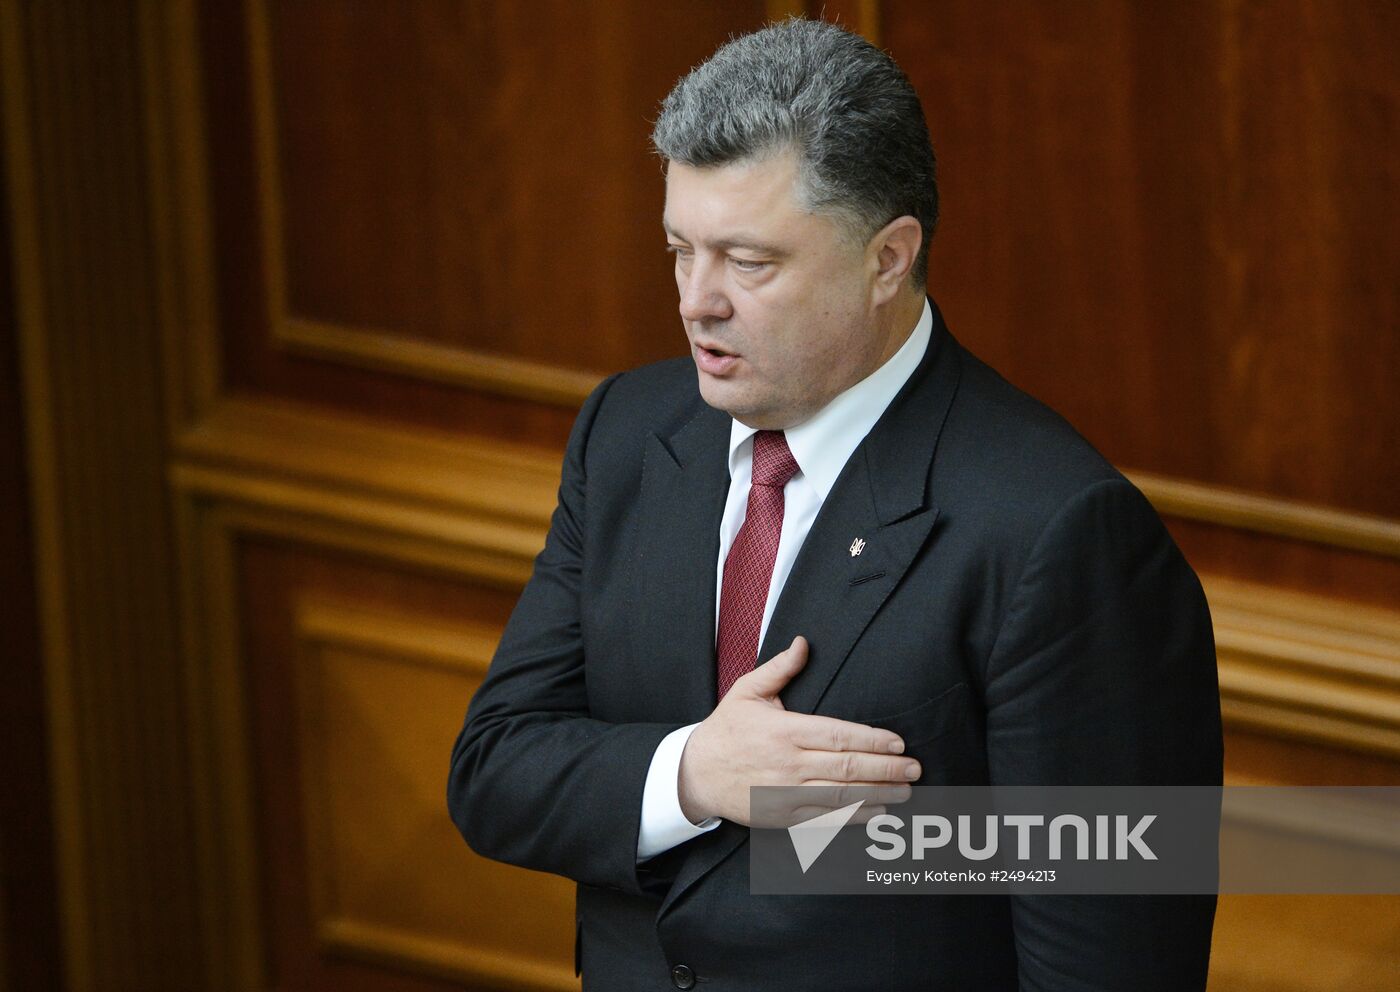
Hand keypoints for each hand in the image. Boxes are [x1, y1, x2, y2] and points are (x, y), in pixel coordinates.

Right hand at [677, 635, 920, 826]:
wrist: (696, 773)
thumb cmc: (727, 728)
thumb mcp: (747, 691)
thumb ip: (780, 668)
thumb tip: (804, 642)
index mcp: (783, 731)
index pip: (837, 736)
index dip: (872, 740)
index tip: (899, 743)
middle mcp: (788, 765)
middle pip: (846, 767)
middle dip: (886, 769)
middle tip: (915, 769)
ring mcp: (786, 794)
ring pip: (841, 796)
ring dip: (878, 794)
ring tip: (906, 792)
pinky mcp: (783, 817)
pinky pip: (825, 819)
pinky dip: (854, 818)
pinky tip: (877, 812)